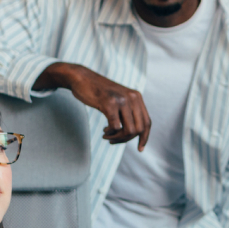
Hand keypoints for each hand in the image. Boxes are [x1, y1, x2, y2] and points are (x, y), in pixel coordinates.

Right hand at [36, 63, 151, 149]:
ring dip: (118, 139)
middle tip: (114, 140)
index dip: (145, 138)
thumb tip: (135, 133)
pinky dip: (110, 133)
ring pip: (129, 131)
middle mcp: (132, 98)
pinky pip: (116, 127)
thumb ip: (128, 111)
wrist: (81, 78)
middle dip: (126, 140)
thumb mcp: (119, 99)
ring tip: (108, 136)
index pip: (147, 122)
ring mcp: (121, 100)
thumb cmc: (98, 92)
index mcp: (137, 97)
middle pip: (139, 129)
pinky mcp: (109, 104)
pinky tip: (104, 131)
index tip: (140, 149)